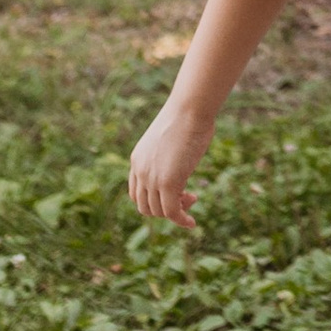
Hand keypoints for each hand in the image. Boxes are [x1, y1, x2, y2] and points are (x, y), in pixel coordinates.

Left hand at [128, 91, 214, 231]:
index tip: (175, 192)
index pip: (137, 193)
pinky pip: (172, 212)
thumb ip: (169, 154)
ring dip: (176, 212)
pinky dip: (181, 221)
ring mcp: (152, 178)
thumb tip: (181, 156)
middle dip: (165, 208)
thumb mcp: (171, 138)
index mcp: (137, 159)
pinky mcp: (168, 182)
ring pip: (158, 211)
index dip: (155, 199)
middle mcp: (140, 170)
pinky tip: (191, 223)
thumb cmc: (188, 116)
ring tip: (193, 199)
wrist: (190, 108)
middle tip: (187, 196)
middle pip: (145, 206)